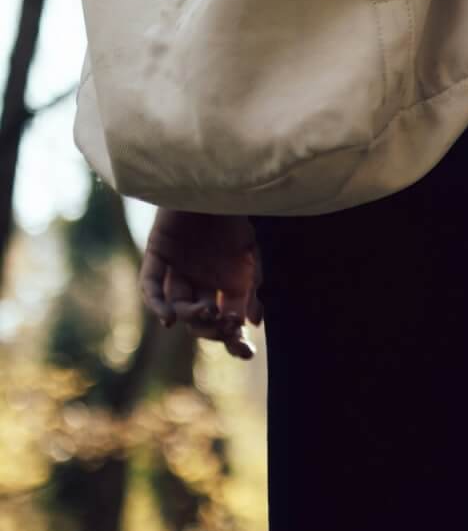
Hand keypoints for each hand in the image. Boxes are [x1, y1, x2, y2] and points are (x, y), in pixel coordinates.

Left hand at [140, 210, 261, 359]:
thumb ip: (253, 288)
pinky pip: (151, 285)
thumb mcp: (254, 255)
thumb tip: (253, 323)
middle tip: (225, 324)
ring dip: (191, 314)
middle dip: (213, 327)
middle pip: (202, 317)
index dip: (235, 338)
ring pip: (178, 304)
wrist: (216, 179)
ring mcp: (178, 268)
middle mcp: (201, 279)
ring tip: (205, 310)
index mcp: (228, 281)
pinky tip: (169, 318)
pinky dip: (157, 303)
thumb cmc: (240, 213)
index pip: (229, 320)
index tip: (244, 351)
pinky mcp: (157, 254)